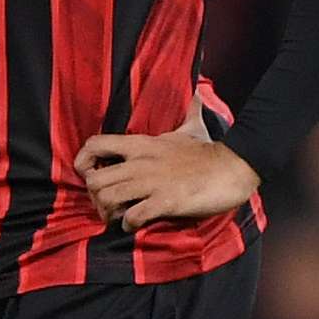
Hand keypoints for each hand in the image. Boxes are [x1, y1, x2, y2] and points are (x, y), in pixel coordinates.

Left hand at [76, 113, 259, 231]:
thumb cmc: (209, 152)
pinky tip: (136, 225)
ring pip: (107, 198)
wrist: (235, 167)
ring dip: (109, 213)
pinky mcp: (166, 202)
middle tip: (107, 206)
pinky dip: (129, 224)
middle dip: (95, 198)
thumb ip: (185, 113)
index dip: (84, 162)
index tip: (92, 174)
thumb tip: (196, 93)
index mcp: (141, 144)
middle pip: (94, 180)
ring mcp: (152, 182)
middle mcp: (140, 162)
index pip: (94, 144)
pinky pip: (133, 216)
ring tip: (119, 217)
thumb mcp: (190, 128)